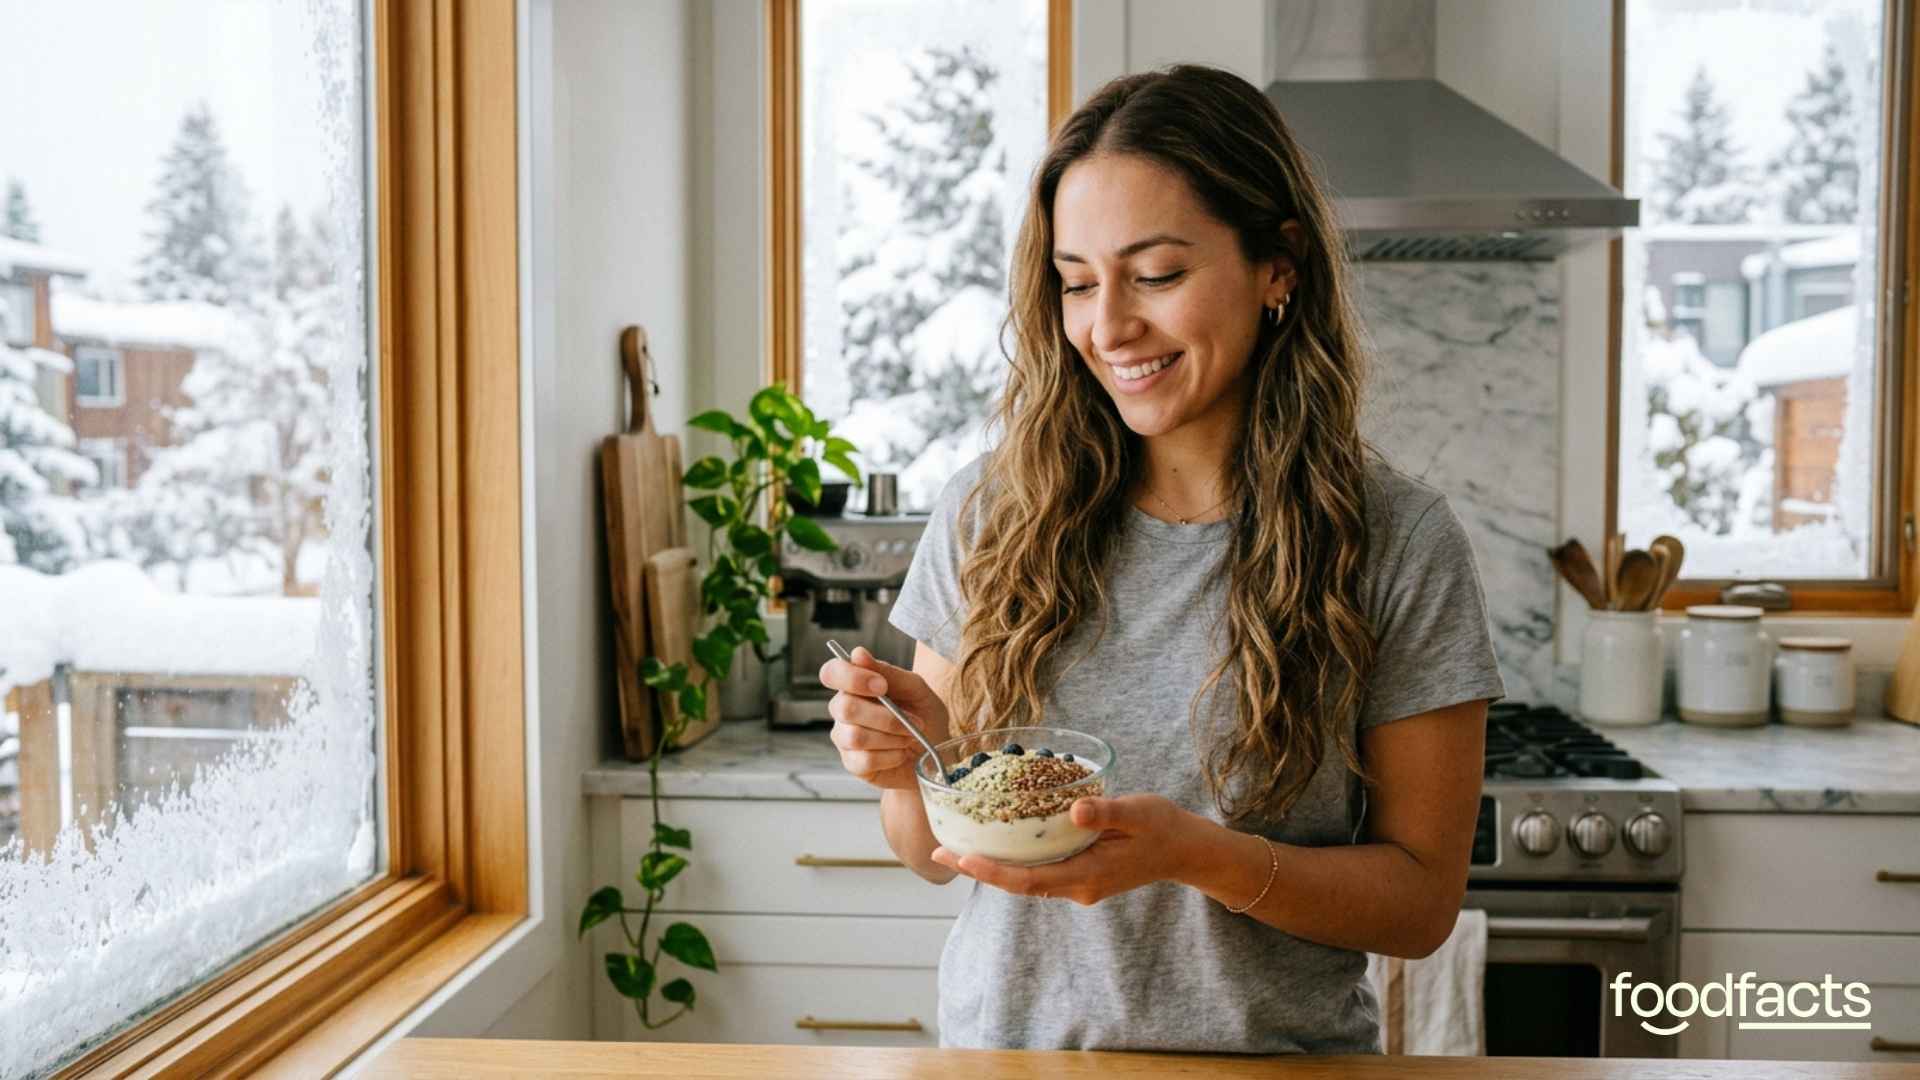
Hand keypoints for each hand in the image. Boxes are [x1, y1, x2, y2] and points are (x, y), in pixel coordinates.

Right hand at [820, 646, 950, 790]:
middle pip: (844, 708)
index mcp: (855, 685)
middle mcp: (843, 710)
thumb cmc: (923, 714)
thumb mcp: (916, 689)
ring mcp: (844, 738)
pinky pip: (865, 760)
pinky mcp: (853, 764)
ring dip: (892, 737)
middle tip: (914, 721)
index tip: (881, 686)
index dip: (851, 678)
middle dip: (886, 717)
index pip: (831, 673)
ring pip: (855, 737)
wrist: (935, 750)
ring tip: (910, 737)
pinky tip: (900, 753)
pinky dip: (891, 756)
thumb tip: (858, 653)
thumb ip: (888, 672)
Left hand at [930, 794, 1204, 904]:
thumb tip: (1073, 809)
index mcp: (1087, 875)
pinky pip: (1038, 872)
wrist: (1186, 850)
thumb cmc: (1163, 827)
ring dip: (992, 866)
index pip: (1029, 880)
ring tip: (955, 845)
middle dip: (979, 869)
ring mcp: (1078, 884)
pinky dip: (1012, 860)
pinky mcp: (1079, 874)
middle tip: (939, 849)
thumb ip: (1106, 811)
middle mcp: (1077, 887)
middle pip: (1018, 884)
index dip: (993, 871)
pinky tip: (996, 841)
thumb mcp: (1138, 812)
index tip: (962, 857)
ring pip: (1025, 880)